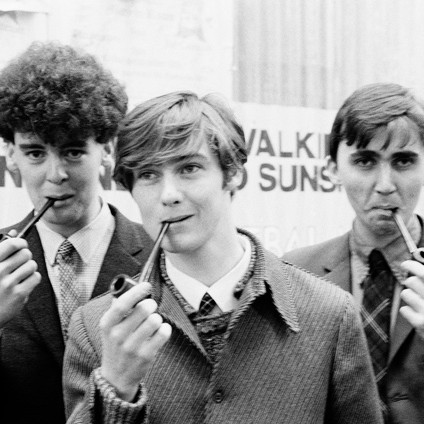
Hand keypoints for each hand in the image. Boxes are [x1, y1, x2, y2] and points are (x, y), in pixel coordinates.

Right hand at [0, 234, 40, 327]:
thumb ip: (2, 249)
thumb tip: (15, 233)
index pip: (11, 244)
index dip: (20, 242)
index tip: (21, 245)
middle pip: (25, 254)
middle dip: (25, 257)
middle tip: (19, 263)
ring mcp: (8, 284)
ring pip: (32, 265)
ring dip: (28, 269)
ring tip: (20, 275)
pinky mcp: (18, 295)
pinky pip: (36, 277)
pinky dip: (32, 279)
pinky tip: (23, 283)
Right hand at [99, 282, 171, 400]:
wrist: (116, 377)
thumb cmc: (116, 344)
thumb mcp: (109, 327)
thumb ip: (117, 308)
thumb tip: (129, 287)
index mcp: (107, 325)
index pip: (122, 304)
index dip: (137, 292)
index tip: (146, 286)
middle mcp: (117, 336)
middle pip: (143, 309)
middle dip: (151, 304)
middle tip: (150, 307)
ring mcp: (131, 348)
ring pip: (155, 320)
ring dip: (157, 318)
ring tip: (153, 323)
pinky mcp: (146, 356)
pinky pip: (163, 333)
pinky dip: (165, 329)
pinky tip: (160, 332)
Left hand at [400, 260, 423, 339]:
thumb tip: (420, 270)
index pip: (421, 271)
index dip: (411, 265)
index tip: (406, 264)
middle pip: (411, 281)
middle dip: (412, 284)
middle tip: (417, 288)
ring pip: (405, 294)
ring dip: (410, 296)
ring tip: (419, 302)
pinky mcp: (419, 323)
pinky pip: (403, 309)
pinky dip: (408, 311)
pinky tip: (417, 313)